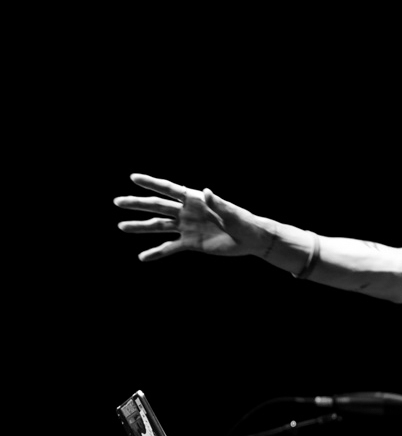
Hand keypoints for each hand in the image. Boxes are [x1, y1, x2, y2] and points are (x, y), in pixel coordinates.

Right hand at [114, 173, 265, 262]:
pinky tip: (142, 257)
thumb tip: (205, 192)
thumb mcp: (231, 212)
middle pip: (157, 206)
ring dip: (140, 227)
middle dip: (137, 204)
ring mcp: (186, 227)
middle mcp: (186, 212)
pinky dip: (157, 253)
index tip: (133, 178)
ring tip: (122, 226)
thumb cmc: (243, 221)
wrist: (250, 239)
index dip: (152, 183)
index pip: (170, 189)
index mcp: (195, 199)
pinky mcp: (190, 243)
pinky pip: (170, 248)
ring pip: (159, 226)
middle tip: (117, 202)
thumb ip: (217, 203)